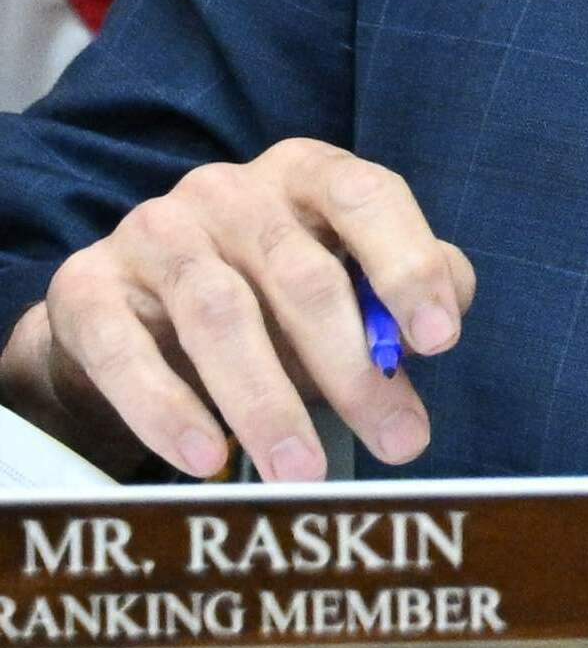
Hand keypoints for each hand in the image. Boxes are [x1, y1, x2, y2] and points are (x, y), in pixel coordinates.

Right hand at [19, 141, 471, 481]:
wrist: (130, 316)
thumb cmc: (267, 298)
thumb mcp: (341, 282)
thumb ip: (397, 292)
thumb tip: (438, 324)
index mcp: (305, 173)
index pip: (367, 198)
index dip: (408, 266)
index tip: (440, 342)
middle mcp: (228, 191)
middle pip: (301, 275)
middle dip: (354, 369)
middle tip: (398, 442)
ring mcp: (152, 233)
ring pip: (219, 316)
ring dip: (268, 403)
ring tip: (304, 474)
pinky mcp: (86, 287)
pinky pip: (126, 352)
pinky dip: (168, 410)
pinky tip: (205, 458)